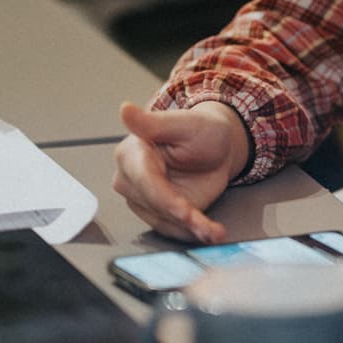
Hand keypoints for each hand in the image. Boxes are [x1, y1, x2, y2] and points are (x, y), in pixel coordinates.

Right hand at [110, 101, 249, 243]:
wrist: (218, 148)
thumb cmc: (200, 130)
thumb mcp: (183, 123)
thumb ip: (152, 122)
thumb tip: (125, 109)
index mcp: (131, 154)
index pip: (144, 182)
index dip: (165, 198)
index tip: (184, 211)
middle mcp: (131, 180)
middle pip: (154, 205)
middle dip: (181, 217)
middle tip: (205, 226)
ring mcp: (144, 200)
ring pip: (164, 221)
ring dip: (190, 229)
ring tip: (213, 231)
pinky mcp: (159, 214)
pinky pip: (174, 229)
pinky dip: (194, 233)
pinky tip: (211, 233)